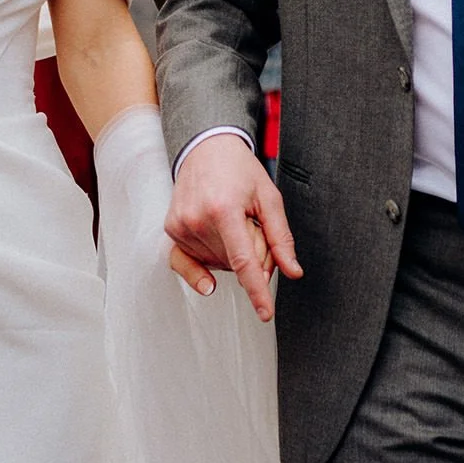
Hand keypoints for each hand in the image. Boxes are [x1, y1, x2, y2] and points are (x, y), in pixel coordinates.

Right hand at [164, 133, 302, 320]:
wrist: (207, 149)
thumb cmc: (240, 171)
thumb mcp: (269, 198)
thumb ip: (280, 238)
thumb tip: (292, 271)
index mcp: (224, 210)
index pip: (244, 262)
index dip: (257, 291)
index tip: (265, 314)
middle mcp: (197, 221)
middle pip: (235, 263)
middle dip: (252, 254)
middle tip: (252, 225)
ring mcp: (181, 227)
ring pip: (217, 264)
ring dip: (231, 255)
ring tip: (232, 224)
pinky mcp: (171, 230)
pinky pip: (188, 263)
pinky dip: (201, 271)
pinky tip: (208, 282)